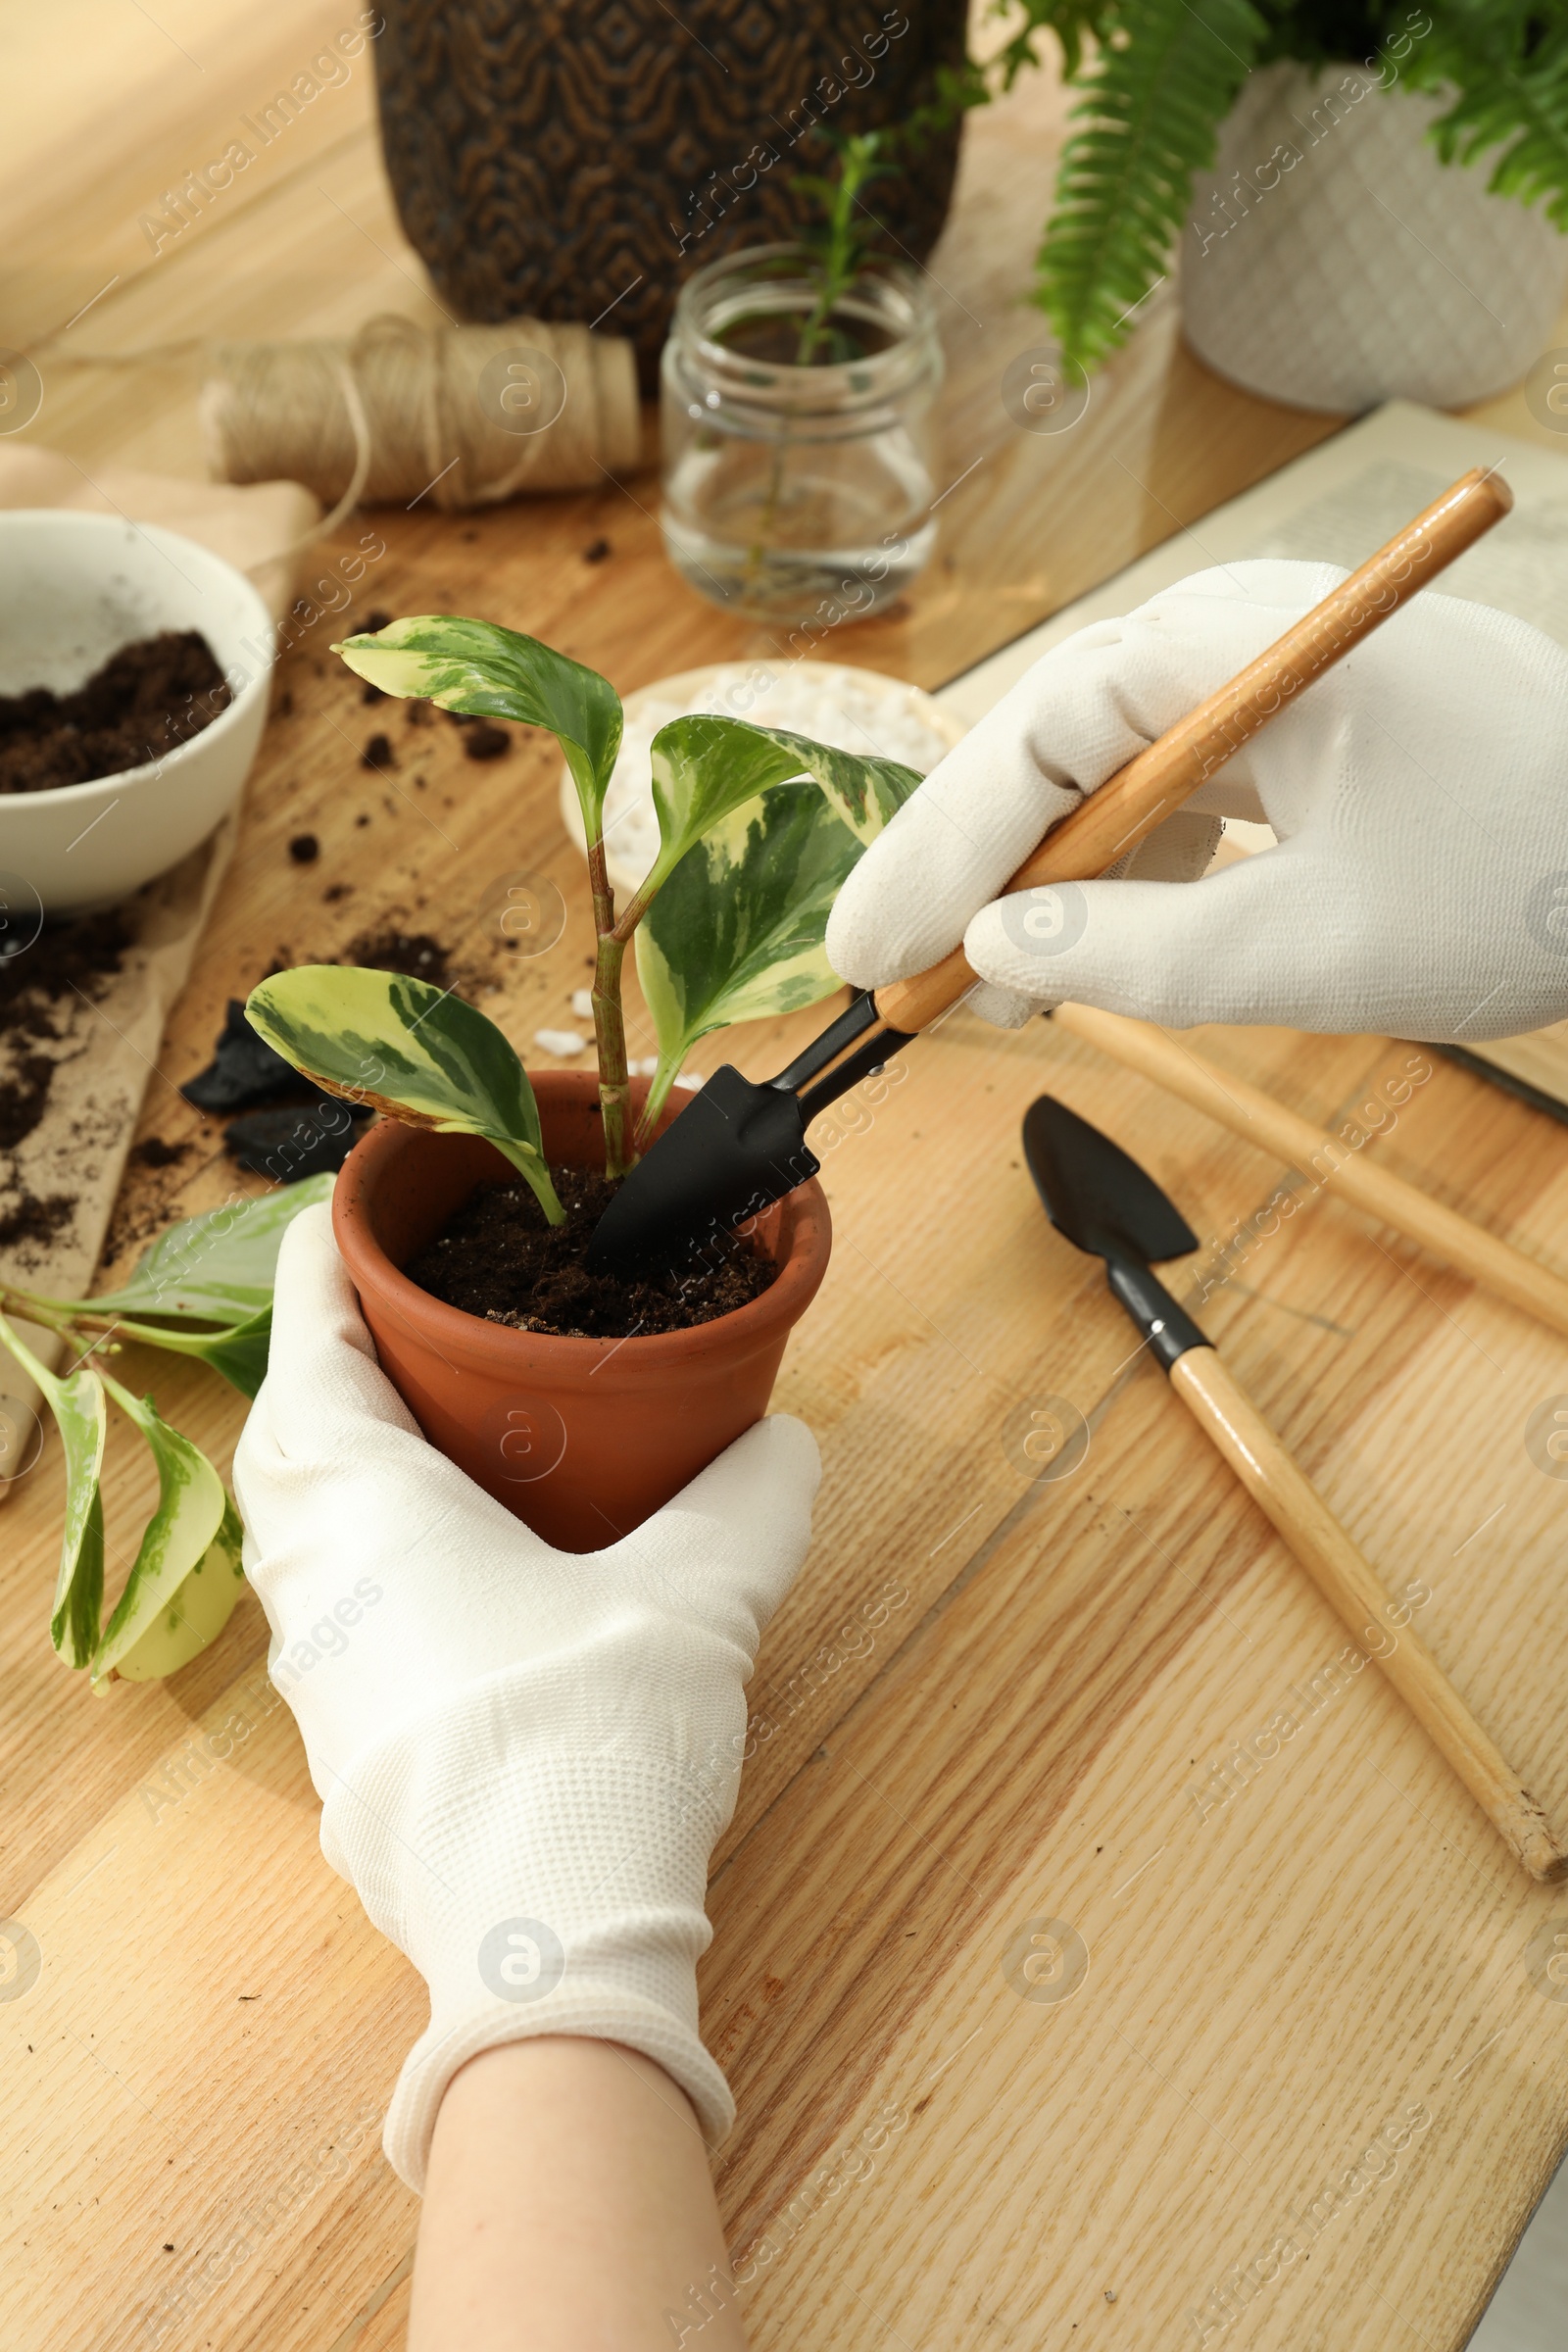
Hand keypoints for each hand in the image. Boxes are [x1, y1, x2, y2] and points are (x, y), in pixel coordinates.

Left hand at [233, 1203, 819, 2194]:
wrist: (549, 1946)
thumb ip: (747, 1502)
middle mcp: (314, 1580)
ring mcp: (323, 1672)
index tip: (363, 1215)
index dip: (334, 1264)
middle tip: (414, 1315)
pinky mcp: (352, 1741)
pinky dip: (376, 1545)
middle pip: (292, 1432)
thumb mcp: (696, 1596)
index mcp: (364, 1506)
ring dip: (352, 1459)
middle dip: (341, 1360)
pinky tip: (463, 1565)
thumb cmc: (592, 1745)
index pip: (315, 1341)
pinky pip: (338, 1600)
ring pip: (304, 1526)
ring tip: (438, 1428)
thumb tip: (786, 1443)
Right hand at [826, 560, 1567, 1041]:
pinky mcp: (1315, 725)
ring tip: (998, 992)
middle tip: (897, 978)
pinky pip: (1181, 786)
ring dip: (1047, 880)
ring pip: (1111, 770)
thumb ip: (1139, 954)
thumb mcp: (1317, 948)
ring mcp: (1280, 676)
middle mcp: (1247, 636)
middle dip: (974, 868)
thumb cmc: (1529, 879)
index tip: (875, 953)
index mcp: (1245, 651)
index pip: (1041, 735)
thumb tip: (998, 947)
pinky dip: (1129, 870)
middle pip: (1056, 743)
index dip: (941, 851)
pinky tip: (1101, 947)